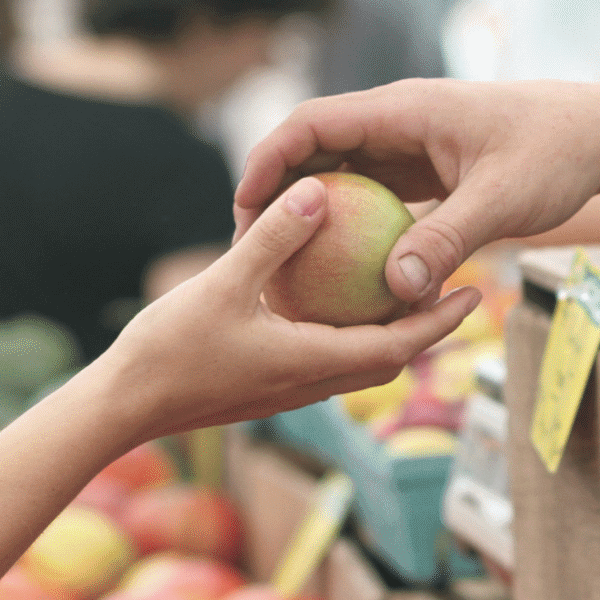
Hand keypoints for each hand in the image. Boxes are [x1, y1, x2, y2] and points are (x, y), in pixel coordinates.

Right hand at [103, 175, 480, 440]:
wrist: (124, 407)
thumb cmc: (169, 350)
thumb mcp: (223, 284)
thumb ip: (274, 239)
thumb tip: (318, 191)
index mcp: (314, 364)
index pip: (399, 346)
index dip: (441, 321)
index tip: (475, 293)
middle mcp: (311, 385)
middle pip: (389, 359)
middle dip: (427, 328)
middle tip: (455, 288)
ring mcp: (289, 391)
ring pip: (358, 364)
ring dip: (388, 334)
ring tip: (405, 292)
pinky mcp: (267, 389)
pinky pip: (325, 360)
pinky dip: (346, 335)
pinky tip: (334, 303)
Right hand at [235, 79, 599, 305]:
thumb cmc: (557, 155)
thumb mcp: (503, 201)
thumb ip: (447, 240)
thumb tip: (395, 290)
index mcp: (404, 111)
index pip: (312, 124)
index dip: (269, 162)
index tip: (245, 209)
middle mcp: (399, 123)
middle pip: (316, 151)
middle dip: (278, 195)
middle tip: (252, 250)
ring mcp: (412, 148)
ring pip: (343, 177)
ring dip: (314, 217)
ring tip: (286, 268)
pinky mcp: (427, 173)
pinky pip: (375, 199)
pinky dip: (354, 231)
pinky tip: (344, 277)